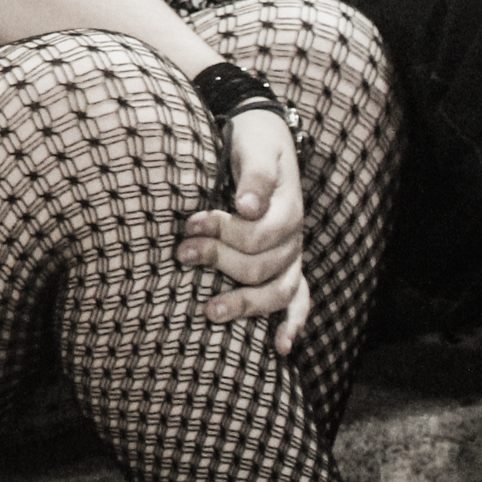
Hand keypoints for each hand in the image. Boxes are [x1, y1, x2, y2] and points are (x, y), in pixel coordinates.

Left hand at [176, 108, 310, 353]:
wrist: (263, 134)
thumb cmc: (253, 141)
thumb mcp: (254, 147)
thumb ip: (254, 176)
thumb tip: (247, 207)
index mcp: (288, 209)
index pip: (255, 235)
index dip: (220, 232)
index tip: (187, 224)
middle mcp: (294, 237)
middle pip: (259, 266)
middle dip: (217, 261)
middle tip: (182, 254)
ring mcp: (292, 254)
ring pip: (277, 291)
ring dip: (245, 304)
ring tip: (210, 312)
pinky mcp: (287, 263)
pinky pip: (299, 299)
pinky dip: (292, 324)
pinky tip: (281, 347)